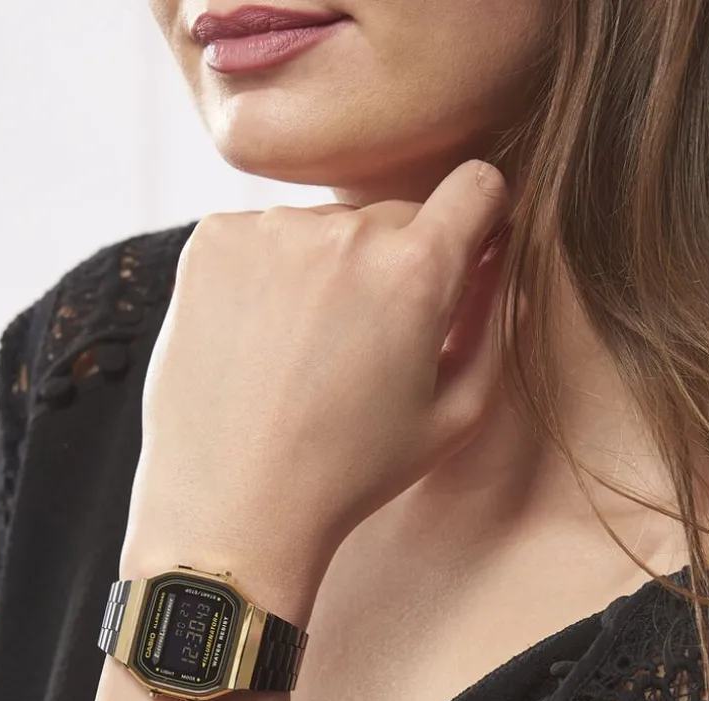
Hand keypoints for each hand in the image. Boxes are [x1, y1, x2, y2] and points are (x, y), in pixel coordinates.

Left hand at [122, 159, 511, 580]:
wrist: (234, 507)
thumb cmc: (349, 473)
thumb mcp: (453, 414)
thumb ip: (492, 321)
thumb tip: (497, 258)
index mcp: (416, 270)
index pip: (476, 185)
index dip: (479, 216)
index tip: (465, 246)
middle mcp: (342, 232)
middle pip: (392, 216)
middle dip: (395, 263)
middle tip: (366, 339)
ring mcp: (268, 231)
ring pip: (323, 229)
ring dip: (325, 269)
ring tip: (301, 352)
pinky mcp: (210, 243)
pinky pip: (262, 237)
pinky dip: (267, 273)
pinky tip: (258, 339)